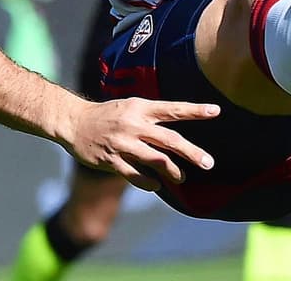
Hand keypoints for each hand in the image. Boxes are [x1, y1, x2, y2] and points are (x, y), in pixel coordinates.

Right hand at [64, 97, 220, 191]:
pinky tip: (157, 185)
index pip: (173, 109)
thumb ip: (153, 116)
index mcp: (141, 108)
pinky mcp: (110, 161)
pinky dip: (148, 182)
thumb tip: (177, 130)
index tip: (216, 111)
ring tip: (183, 177)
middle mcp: (134, 125)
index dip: (195, 110)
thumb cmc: (109, 114)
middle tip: (209, 163)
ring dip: (173, 171)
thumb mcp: (132, 105)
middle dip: (191, 153)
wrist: (74, 122)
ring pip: (155, 160)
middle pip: (169, 140)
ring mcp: (122, 144)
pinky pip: (134, 175)